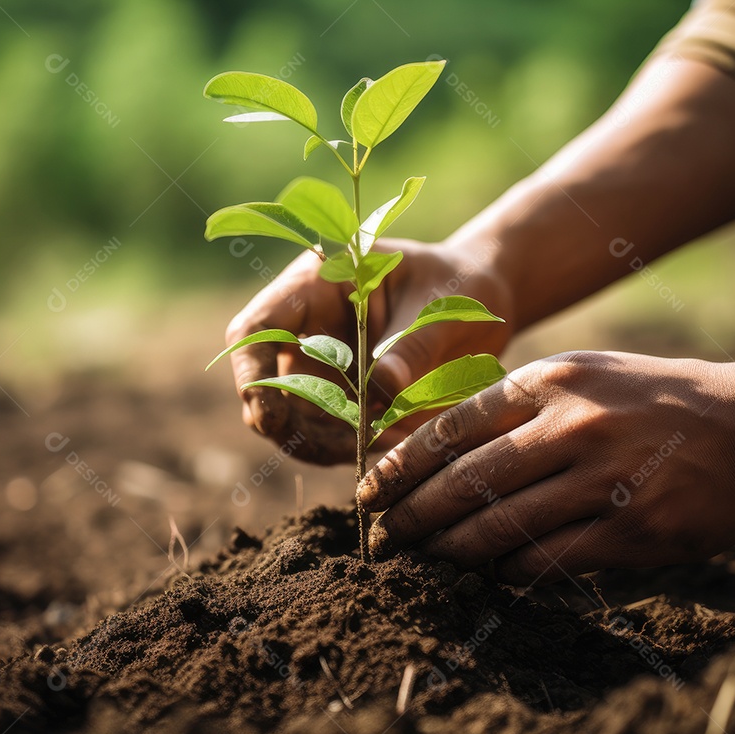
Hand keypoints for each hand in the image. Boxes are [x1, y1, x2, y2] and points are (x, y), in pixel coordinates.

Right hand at [224, 238, 513, 464]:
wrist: (481, 303)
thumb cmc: (457, 284)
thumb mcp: (440, 305)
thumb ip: (410, 345)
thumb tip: (381, 391)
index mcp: (315, 286)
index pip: (257, 328)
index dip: (253, 373)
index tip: (270, 416)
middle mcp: (305, 328)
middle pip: (265, 384)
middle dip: (291, 425)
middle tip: (345, 446)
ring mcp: (318, 366)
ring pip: (292, 420)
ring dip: (325, 444)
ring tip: (388, 440)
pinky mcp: (341, 399)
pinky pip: (327, 436)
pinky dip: (351, 448)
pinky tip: (393, 443)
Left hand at [358, 350, 734, 584]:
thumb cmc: (654, 399)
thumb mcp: (583, 374)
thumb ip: (517, 404)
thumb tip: (441, 449)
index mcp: (552, 380)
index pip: (453, 425)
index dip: (402, 464)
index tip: (371, 489)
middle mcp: (573, 425)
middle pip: (466, 481)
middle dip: (412, 514)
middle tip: (382, 536)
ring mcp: (604, 479)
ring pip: (500, 525)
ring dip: (450, 549)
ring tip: (424, 558)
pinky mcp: (633, 530)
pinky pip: (549, 559)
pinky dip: (509, 570)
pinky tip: (490, 572)